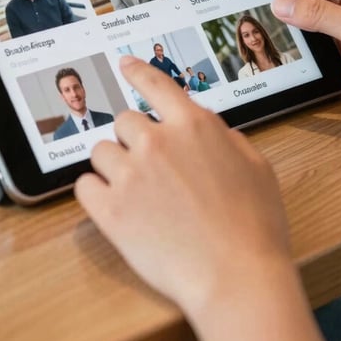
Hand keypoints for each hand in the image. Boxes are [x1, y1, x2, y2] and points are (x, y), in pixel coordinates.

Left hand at [75, 57, 323, 340]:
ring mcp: (131, 175)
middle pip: (125, 120)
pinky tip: (113, 205)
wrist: (237, 276)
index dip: (137, 71)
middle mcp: (157, 141)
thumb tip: (208, 131)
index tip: (124, 64)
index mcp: (193, 125)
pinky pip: (84, 186)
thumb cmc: (255, 226)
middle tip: (150, 166)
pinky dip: (95, 192)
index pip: (156, 84)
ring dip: (114, 165)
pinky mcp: (111, 211)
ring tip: (135, 190)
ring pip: (100, 151)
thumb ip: (226, 139)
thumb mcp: (256, 166)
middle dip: (134, 139)